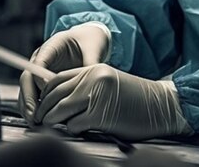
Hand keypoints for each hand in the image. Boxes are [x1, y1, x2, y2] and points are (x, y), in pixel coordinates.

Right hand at [18, 22, 109, 122]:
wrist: (89, 38)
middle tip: (33, 116)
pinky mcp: (43, 80)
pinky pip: (34, 94)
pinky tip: (40, 120)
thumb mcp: (93, 48)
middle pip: (27, 78)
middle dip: (28, 98)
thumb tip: (92, 83)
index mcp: (52, 46)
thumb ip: (91, 64)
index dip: (40, 81)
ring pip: (27, 88)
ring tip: (35, 122)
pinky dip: (35, 107)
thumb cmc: (90, 41)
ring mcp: (40, 69)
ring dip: (28, 106)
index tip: (48, 96)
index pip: (38, 64)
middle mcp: (41, 57)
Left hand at [34, 63, 192, 140]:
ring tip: (48, 126)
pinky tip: (75, 129)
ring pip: (60, 109)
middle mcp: (93, 79)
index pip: (58, 78)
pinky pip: (73, 125)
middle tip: (38, 119)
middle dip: (43, 108)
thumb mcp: (109, 83)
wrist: (159, 105)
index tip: (40, 103)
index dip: (45, 93)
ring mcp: (96, 96)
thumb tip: (60, 102)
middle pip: (55, 94)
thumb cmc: (135, 98)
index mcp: (94, 69)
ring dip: (51, 120)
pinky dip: (70, 130)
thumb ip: (86, 86)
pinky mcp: (99, 115)